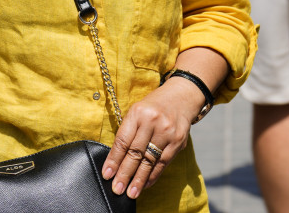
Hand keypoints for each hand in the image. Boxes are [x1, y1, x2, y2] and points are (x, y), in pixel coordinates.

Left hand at [101, 83, 197, 199]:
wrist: (181, 96)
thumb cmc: (153, 107)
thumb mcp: (137, 111)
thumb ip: (128, 131)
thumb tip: (116, 159)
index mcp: (137, 113)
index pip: (123, 140)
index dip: (114, 159)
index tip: (107, 173)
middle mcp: (152, 122)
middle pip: (135, 152)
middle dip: (125, 173)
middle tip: (117, 188)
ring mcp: (167, 132)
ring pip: (149, 160)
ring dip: (139, 179)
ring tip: (130, 192)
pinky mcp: (178, 141)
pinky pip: (163, 162)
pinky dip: (153, 175)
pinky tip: (145, 184)